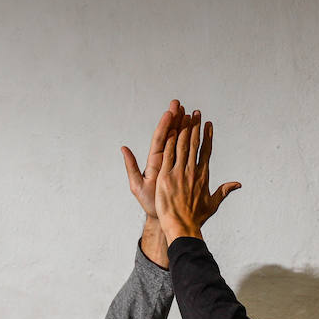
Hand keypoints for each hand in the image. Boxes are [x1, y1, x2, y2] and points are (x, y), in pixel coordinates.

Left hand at [121, 99, 187, 218]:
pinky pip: (186, 151)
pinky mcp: (181, 168)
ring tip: (189, 111)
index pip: (159, 139)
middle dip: (174, 119)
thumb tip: (123, 148)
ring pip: (178, 140)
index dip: (164, 125)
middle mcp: (163, 159)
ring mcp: (173, 162)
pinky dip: (189, 139)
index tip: (170, 112)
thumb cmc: (149, 203)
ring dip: (183, 125)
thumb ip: (131, 167)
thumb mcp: (137, 186)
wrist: (162, 215)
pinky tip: (194, 129)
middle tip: (179, 104)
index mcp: (154, 161)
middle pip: (169, 134)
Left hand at [155, 111, 240, 242]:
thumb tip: (238, 184)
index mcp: (203, 176)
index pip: (205, 151)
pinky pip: (168, 155)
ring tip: (184, 115)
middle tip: (196, 112)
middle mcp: (191, 171)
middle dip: (195, 127)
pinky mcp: (166, 176)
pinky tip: (171, 130)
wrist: (182, 227)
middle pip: (194, 144)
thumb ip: (224, 191)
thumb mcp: (213, 204)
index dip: (207, 136)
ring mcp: (178, 173)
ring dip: (183, 129)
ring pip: (181, 145)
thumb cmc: (197, 218)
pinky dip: (170, 141)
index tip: (208, 125)